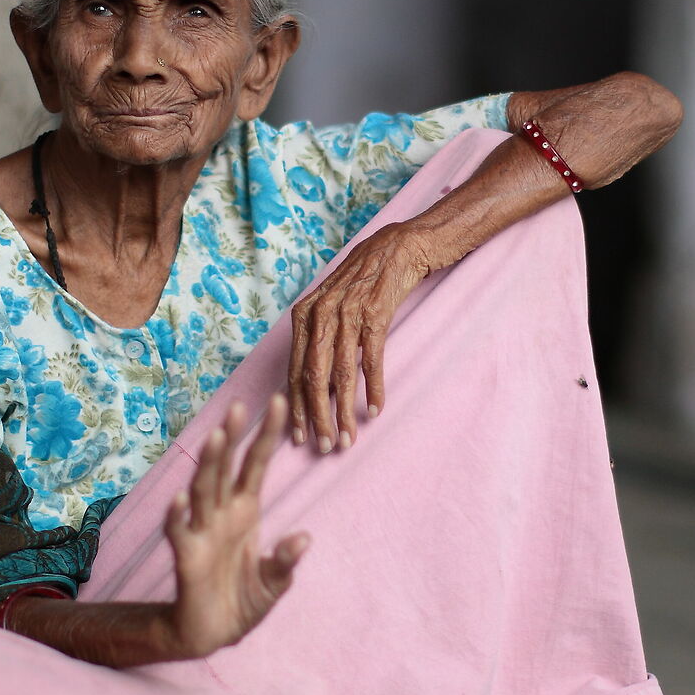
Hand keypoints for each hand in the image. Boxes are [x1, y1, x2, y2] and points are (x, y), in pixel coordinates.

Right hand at [164, 395, 309, 659]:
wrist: (212, 635)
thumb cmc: (242, 602)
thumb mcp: (274, 584)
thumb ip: (285, 562)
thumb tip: (303, 538)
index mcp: (245, 512)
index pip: (255, 465)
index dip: (265, 436)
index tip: (277, 402)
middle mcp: (221, 515)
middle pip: (226, 469)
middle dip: (231, 438)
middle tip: (238, 405)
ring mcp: (201, 533)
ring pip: (203, 490)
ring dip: (209, 465)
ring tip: (215, 437)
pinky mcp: (186, 558)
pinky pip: (179, 531)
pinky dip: (178, 515)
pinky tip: (181, 499)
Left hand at [286, 222, 437, 451]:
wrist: (399, 247)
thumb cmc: (365, 279)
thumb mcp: (332, 304)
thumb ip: (320, 337)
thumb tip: (314, 383)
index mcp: (305, 315)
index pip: (295, 370)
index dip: (296, 407)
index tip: (299, 436)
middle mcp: (321, 314)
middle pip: (313, 376)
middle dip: (316, 417)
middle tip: (323, 447)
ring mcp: (348, 313)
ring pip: (340, 373)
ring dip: (343, 411)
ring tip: (348, 438)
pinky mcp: (376, 314)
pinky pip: (371, 360)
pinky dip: (373, 388)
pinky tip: (375, 410)